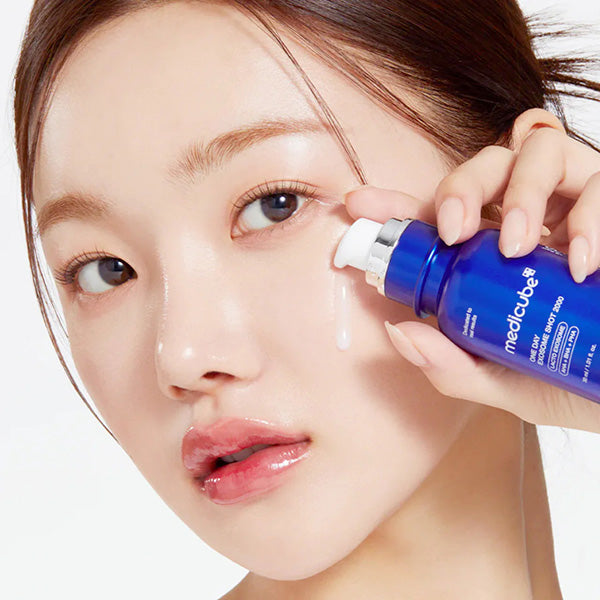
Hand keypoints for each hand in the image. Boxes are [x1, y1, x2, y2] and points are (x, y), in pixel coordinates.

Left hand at [343, 108, 599, 432]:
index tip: (358, 203)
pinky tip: (583, 264)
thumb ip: (453, 365)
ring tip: (520, 248)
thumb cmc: (571, 380)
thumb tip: (399, 331)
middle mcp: (528, 223)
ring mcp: (574, 209)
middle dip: (460, 187)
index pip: (439, 218)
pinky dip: (588, 216)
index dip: (398, 206)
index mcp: (492, 257)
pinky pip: (599, 180)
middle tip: (454, 229)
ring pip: (536, 151)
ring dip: (521, 193)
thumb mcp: (505, 381)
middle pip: (483, 166)